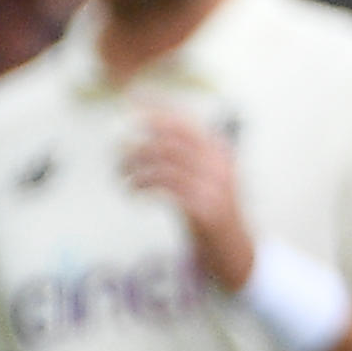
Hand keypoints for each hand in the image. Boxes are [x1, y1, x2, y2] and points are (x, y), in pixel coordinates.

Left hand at [122, 108, 254, 288]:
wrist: (235, 251)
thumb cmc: (211, 211)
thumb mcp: (204, 176)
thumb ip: (184, 155)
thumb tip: (145, 133)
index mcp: (220, 151)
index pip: (185, 121)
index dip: (157, 108)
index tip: (131, 99)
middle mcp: (221, 164)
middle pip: (171, 141)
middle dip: (139, 143)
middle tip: (116, 151)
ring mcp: (215, 186)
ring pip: (165, 164)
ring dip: (136, 168)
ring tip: (122, 176)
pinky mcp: (205, 209)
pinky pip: (165, 189)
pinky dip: (143, 186)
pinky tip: (133, 191)